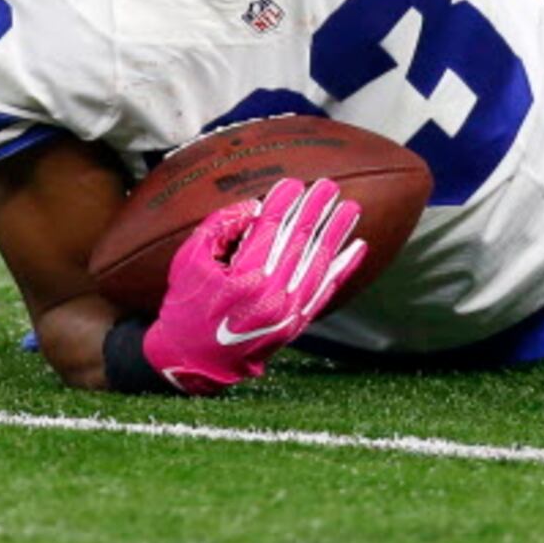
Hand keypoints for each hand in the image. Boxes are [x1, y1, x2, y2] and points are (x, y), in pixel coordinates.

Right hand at [140, 177, 366, 395]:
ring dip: (336, 233)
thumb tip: (255, 206)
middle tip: (329, 186)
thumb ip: (220, 226)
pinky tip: (357, 249)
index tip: (295, 183)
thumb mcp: (190, 258)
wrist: (193, 359)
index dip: (284, 202)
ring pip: (319, 264)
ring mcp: (287, 312)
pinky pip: (325, 292)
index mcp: (243, 276)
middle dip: (316, 210)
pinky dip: (342, 269)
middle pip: (299, 242)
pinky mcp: (295, 325)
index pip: (271, 228)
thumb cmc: (186, 304)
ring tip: (350, 209)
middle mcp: (271, 294)